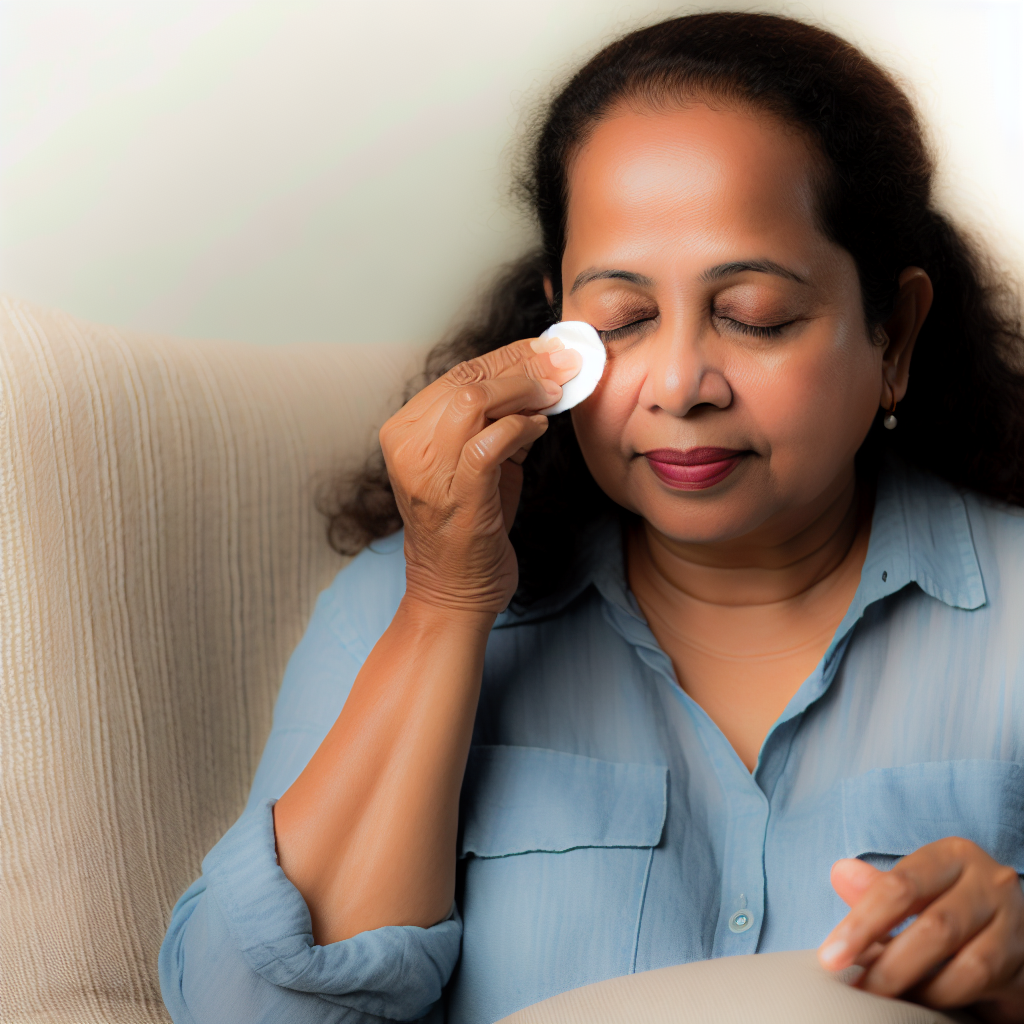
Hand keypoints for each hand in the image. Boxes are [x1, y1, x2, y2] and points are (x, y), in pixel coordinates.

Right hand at [379, 336, 580, 613]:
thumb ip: (496, 421)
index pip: (459, 373)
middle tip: (566, 362)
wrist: (452, 591)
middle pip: (468, 377)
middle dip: (525, 363)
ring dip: (524, 389)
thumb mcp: (475, 463)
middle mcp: (408, 446)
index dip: (510, 354)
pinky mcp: (457, 495)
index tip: (549, 348)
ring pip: (475, 398)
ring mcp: (428, 471)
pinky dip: (523, 426)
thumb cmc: (467, 526)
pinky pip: (492, 440)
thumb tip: (541, 378)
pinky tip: (541, 428)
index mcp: (404, 431)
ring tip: (554, 395)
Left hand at [818, 838, 1023, 1021]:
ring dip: (919, 986)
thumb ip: (879, 887)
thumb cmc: (948, 901)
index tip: (831, 956)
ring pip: (967, 964)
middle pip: (935, 927)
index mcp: (954, 856)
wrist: (1007, 932)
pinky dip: (945, 998)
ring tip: (882, 997)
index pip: (901, 887)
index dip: (862, 923)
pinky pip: (985, 989)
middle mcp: (991, 884)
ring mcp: (1014, 926)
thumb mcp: (915, 886)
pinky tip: (917, 1001)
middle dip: (888, 963)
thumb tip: (840, 873)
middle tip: (856, 986)